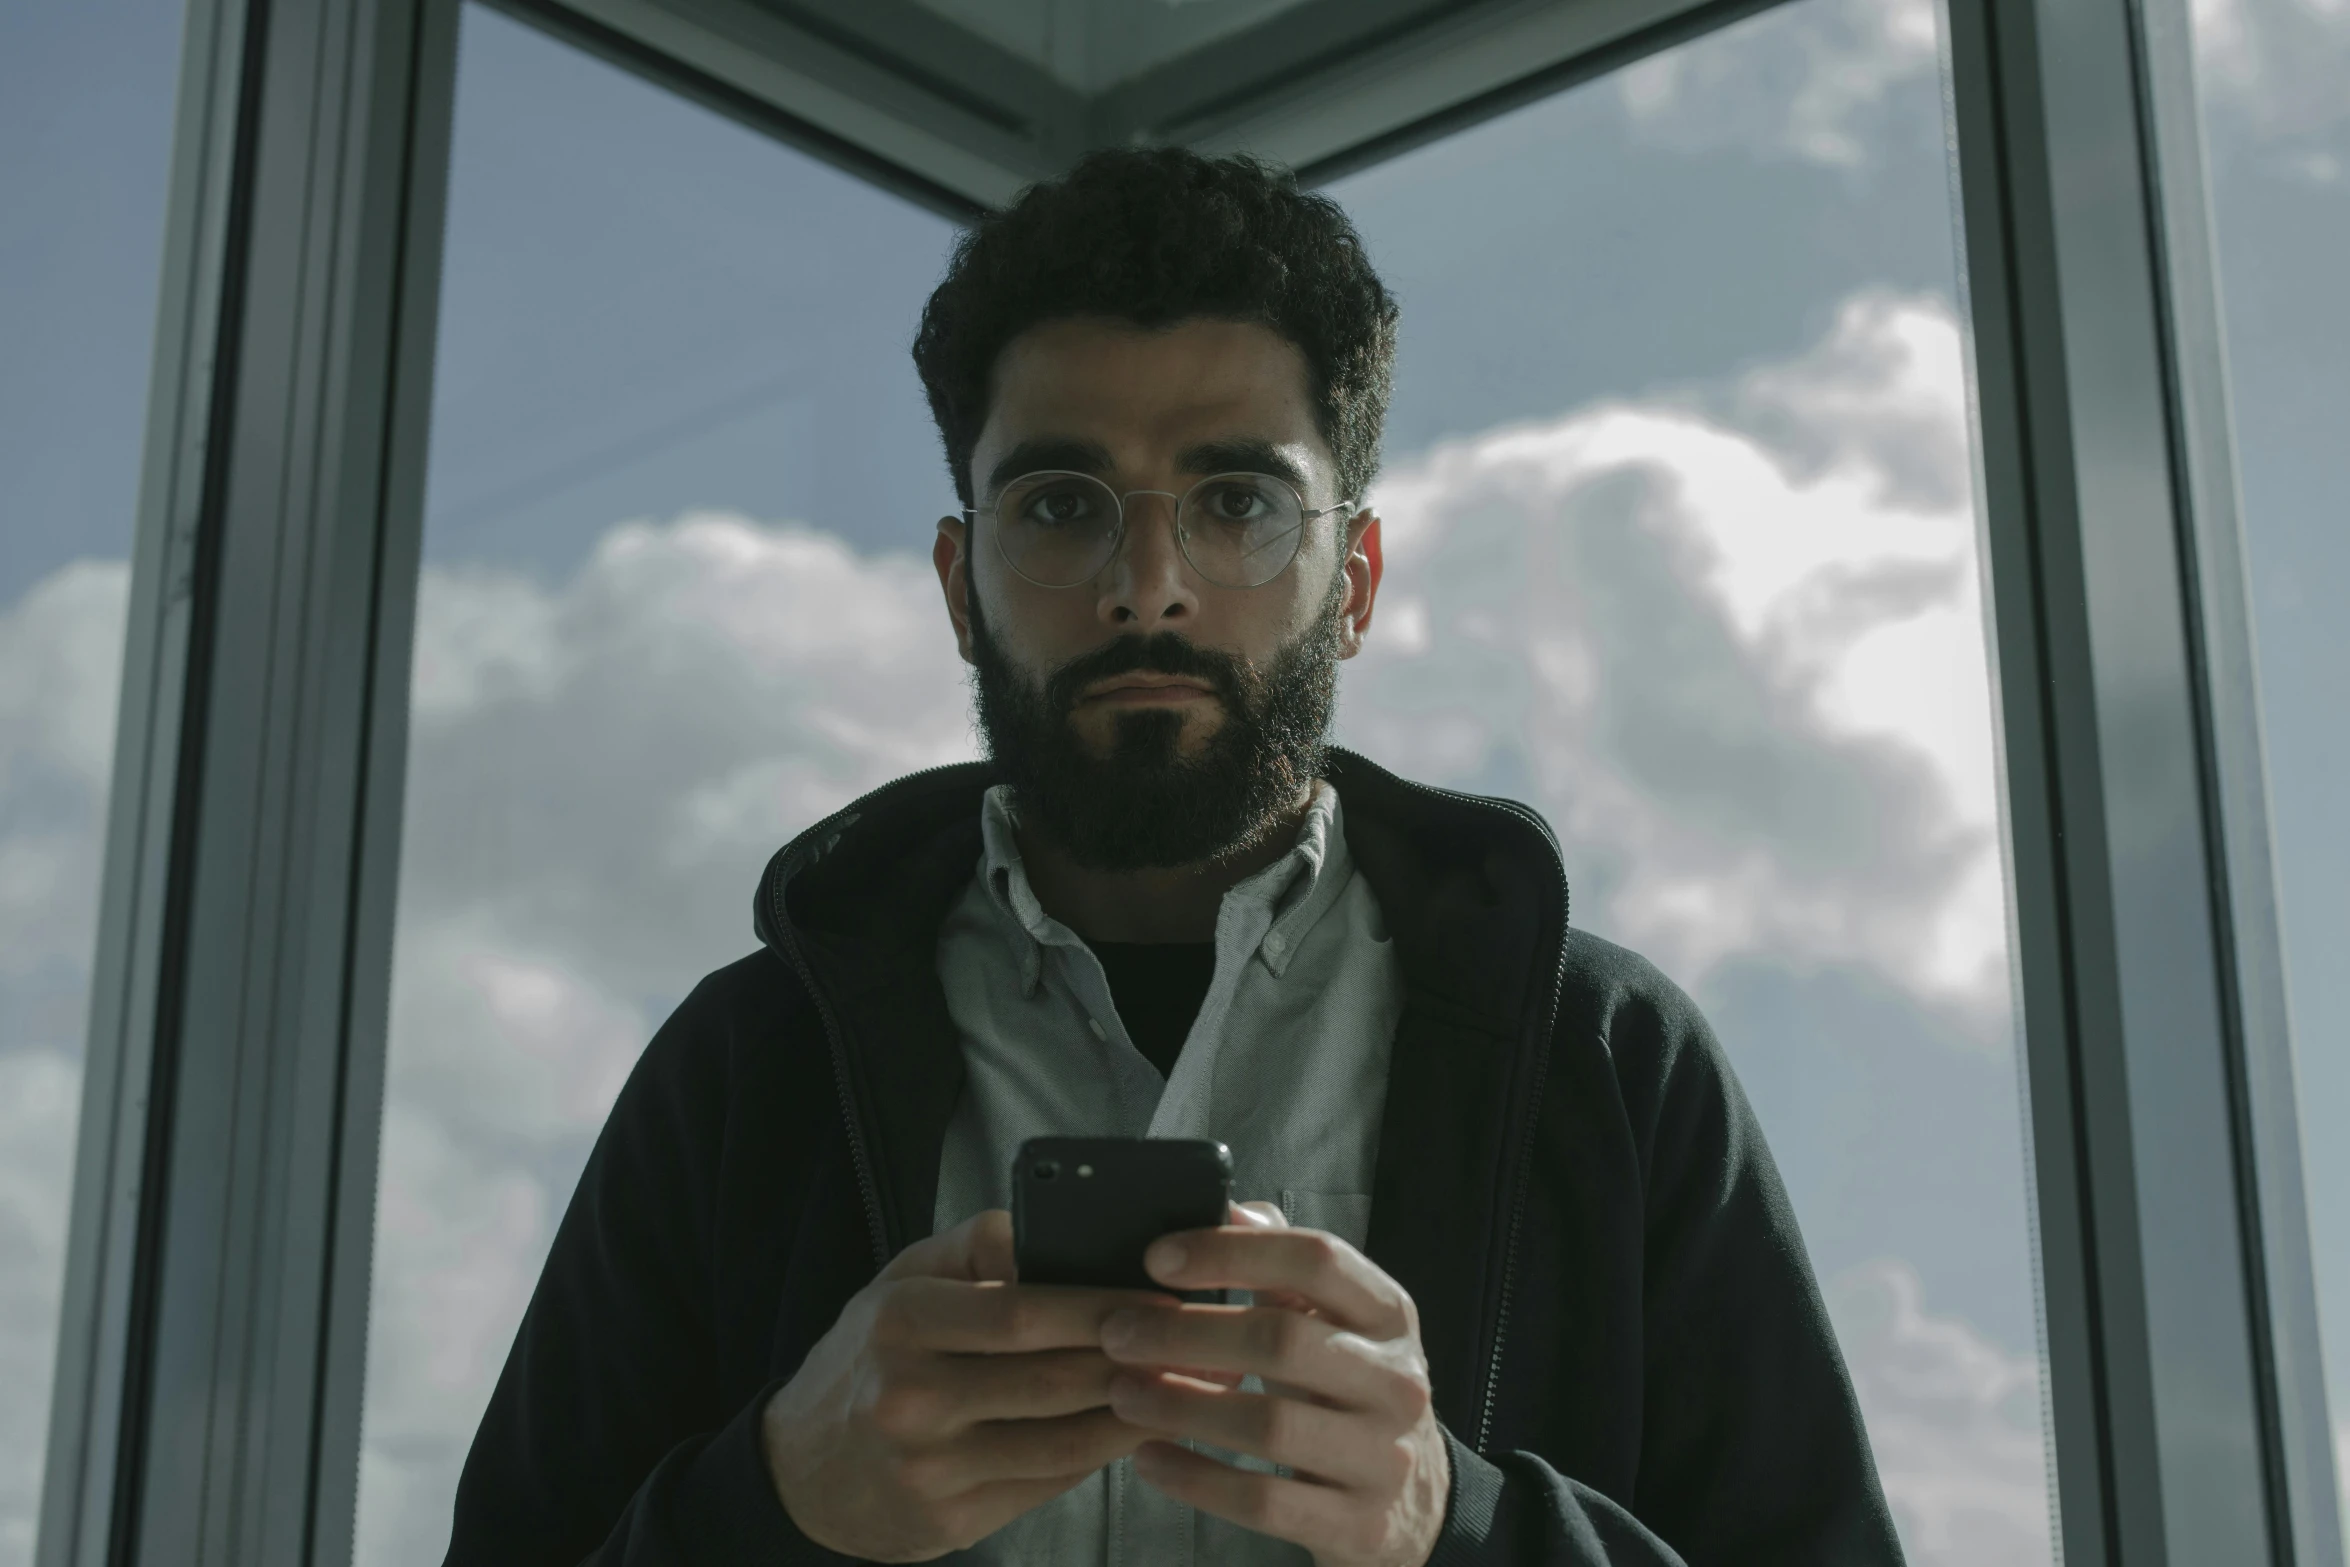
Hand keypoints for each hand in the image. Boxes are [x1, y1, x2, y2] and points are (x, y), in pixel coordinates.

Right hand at [761, 1209, 1163, 1560]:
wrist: (803, 1469)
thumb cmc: (873, 1354)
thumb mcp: (906, 1278)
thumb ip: (983, 1243)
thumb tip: (1068, 1227)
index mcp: (901, 1321)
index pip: (1021, 1312)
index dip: (1101, 1307)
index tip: (1165, 1299)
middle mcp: (910, 1398)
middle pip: (1053, 1381)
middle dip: (1137, 1361)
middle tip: (1201, 1343)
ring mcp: (930, 1469)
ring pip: (1063, 1443)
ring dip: (1137, 1414)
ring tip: (1189, 1386)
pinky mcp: (951, 1521)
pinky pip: (1048, 1484)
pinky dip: (1101, 1455)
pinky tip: (1138, 1428)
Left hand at [1100, 1204, 1449, 1566]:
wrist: (1416, 1503)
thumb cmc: (1351, 1391)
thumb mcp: (1339, 1321)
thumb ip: (1285, 1262)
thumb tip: (1228, 1206)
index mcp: (1388, 1314)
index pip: (1316, 1259)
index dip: (1231, 1251)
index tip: (1158, 1258)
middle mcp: (1396, 1380)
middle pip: (1281, 1340)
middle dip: (1185, 1333)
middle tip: (1118, 1331)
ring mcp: (1382, 1456)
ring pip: (1269, 1425)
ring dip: (1181, 1405)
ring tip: (1122, 1393)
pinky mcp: (1359, 1523)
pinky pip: (1263, 1500)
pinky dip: (1195, 1478)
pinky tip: (1149, 1459)